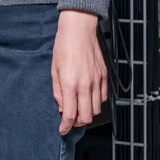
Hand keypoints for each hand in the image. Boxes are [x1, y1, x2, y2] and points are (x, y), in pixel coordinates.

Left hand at [52, 9, 106, 134]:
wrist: (79, 29)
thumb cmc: (64, 46)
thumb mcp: (54, 70)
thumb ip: (57, 91)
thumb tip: (62, 107)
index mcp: (70, 84)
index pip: (70, 114)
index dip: (66, 126)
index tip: (63, 130)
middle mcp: (85, 85)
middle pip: (86, 117)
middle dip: (78, 123)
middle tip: (71, 120)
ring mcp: (97, 81)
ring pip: (96, 109)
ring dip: (88, 113)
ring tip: (79, 108)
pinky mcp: (105, 76)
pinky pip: (103, 97)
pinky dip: (96, 102)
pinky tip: (88, 97)